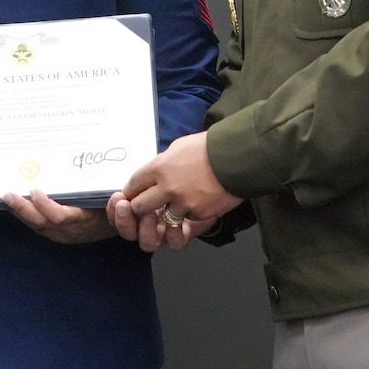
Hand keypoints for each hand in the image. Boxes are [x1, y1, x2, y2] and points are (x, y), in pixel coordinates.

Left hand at [2, 187, 116, 243]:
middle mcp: (72, 230)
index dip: (45, 205)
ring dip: (21, 212)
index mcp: (85, 219)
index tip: (35, 190)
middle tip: (7, 193)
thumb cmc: (118, 204)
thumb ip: (98, 186)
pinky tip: (18, 205)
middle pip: (42, 223)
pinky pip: (39, 227)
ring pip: (37, 226)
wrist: (125, 225)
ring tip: (7, 197)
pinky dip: (27, 215)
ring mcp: (64, 235)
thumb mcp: (112, 195)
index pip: (60, 217)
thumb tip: (83, 162)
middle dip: (23, 208)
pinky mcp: (59, 236)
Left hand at [116, 132, 243, 250]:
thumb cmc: (209, 148)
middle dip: (140, 207)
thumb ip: (162, 163)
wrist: (237, 158)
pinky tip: (196, 201)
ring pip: (161, 218)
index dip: (131, 190)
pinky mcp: (198, 214)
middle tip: (146, 204)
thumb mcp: (178, 148)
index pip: (133, 184)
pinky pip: (185, 219)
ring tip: (176, 203)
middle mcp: (167, 188)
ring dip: (166, 213)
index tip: (132, 193)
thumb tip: (152, 174)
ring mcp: (183, 204)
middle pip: (138, 207)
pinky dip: (188, 214)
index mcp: (158, 167)